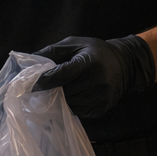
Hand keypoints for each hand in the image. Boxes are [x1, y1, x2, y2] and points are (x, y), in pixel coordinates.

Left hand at [34, 35, 154, 118]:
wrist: (127, 64)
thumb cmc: (97, 52)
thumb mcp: (76, 44)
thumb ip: (53, 50)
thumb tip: (30, 58)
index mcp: (87, 63)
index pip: (59, 76)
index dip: (42, 81)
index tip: (28, 85)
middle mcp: (96, 82)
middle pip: (63, 92)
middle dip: (51, 90)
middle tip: (41, 89)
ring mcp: (100, 97)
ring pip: (69, 104)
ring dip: (61, 99)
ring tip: (59, 91)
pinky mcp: (101, 108)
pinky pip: (78, 111)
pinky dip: (72, 105)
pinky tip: (74, 96)